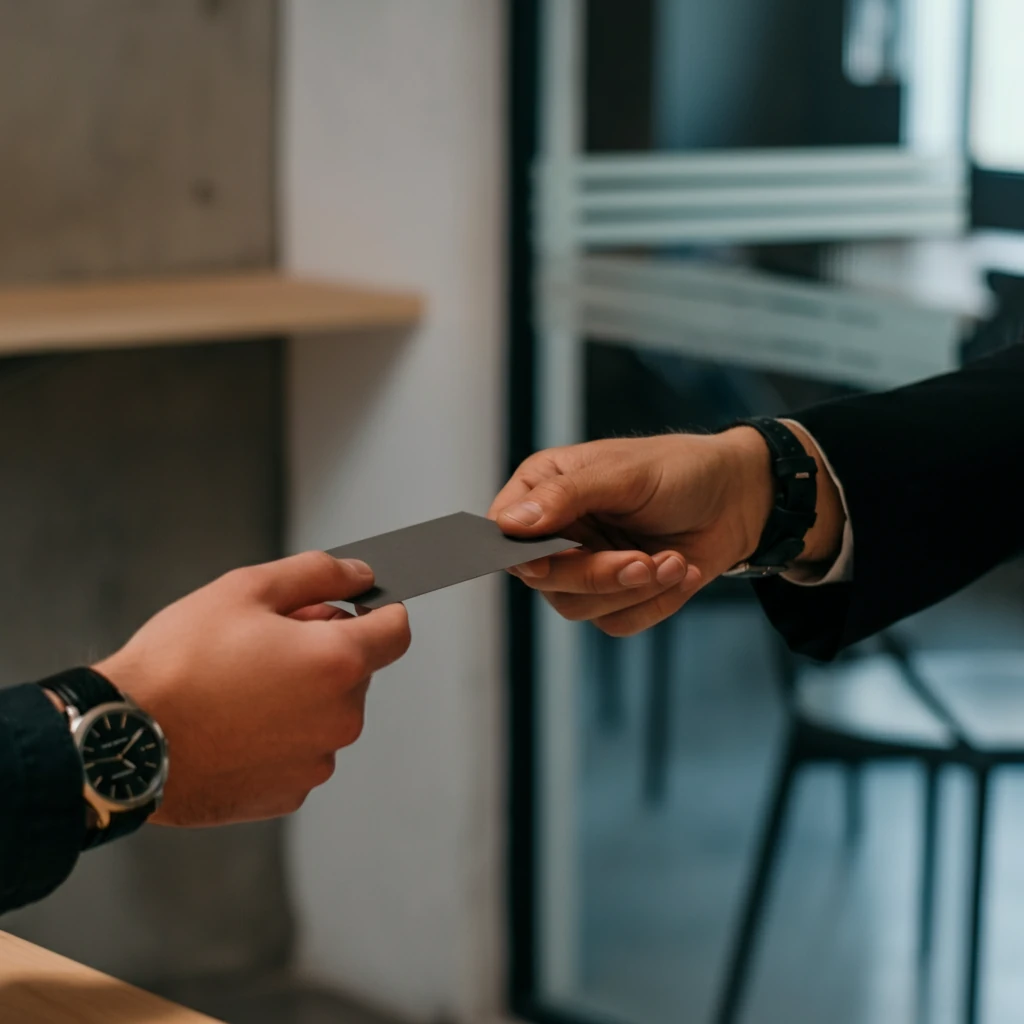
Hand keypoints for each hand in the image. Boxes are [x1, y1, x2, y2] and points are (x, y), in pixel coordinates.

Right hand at [94, 551, 410, 825]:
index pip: (396, 630)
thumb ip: (318, 573)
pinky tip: (234, 725)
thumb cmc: (178, 664)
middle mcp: (341, 718)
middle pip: (356, 671)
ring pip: (327, 713)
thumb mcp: (246, 590)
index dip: (377, 611)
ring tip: (240, 686)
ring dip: (302, 695)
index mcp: (339, 662)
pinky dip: (280, 736)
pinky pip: (300, 751)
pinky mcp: (289, 794)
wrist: (122, 743)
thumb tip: (360, 574)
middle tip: (265, 643)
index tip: (354, 607)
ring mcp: (316, 762)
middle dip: (325, 651)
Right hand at [489, 425, 842, 635]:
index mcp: (545, 488)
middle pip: (543, 579)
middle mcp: (556, 531)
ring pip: (578, 608)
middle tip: (642, 562)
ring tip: (673, 562)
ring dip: (633, 591)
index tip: (547, 562)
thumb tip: (510, 523)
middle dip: (597, 576)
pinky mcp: (616, 595)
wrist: (739, 498)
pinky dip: (655, 603)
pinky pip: (617, 622)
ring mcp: (584, 566)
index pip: (504, 532)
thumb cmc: (680, 470)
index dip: (521, 553)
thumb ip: (566, 496)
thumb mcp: (624, 473)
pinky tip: (682, 571)